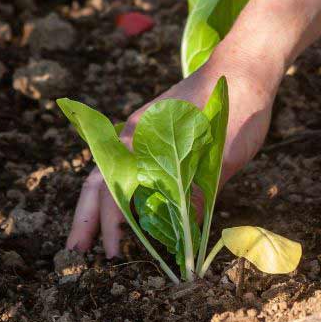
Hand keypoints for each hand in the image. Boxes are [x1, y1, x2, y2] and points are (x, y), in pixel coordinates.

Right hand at [65, 58, 276, 256]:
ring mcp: (142, 136)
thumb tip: (179, 235)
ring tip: (90, 239)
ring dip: (98, 208)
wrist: (244, 69)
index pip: (116, 188)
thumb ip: (198, 192)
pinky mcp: (155, 139)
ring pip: (109, 175)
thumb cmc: (237, 109)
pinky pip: (127, 169)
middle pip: (99, 181)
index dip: (112, 223)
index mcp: (145, 138)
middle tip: (76, 251)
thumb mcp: (223, 156)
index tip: (114, 252)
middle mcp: (135, 137)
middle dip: (86, 218)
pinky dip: (119, 194)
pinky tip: (123, 214)